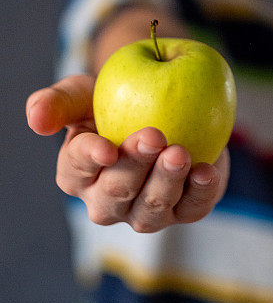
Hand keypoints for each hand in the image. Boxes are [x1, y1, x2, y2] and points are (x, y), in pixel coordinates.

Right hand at [26, 74, 228, 232]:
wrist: (162, 102)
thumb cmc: (114, 98)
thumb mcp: (84, 91)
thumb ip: (59, 100)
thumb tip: (36, 117)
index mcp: (77, 172)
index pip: (77, 170)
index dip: (91, 159)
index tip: (108, 147)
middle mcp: (107, 201)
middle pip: (116, 193)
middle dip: (135, 167)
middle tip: (154, 137)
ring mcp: (145, 211)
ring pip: (151, 210)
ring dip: (166, 183)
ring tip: (179, 153)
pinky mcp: (184, 209)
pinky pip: (192, 209)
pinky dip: (200, 193)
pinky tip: (207, 171)